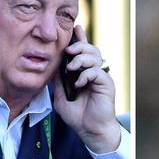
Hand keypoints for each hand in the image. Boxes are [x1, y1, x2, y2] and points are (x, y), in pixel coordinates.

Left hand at [53, 25, 120, 152]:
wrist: (90, 130)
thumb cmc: (77, 115)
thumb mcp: (60, 95)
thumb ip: (58, 80)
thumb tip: (52, 65)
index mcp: (84, 72)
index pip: (83, 51)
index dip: (80, 38)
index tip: (75, 27)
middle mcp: (94, 72)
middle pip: (91, 49)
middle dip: (79, 45)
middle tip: (69, 51)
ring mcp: (101, 77)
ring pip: (95, 56)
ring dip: (81, 59)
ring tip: (71, 68)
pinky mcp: (106, 85)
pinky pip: (97, 72)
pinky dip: (86, 75)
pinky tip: (79, 83)